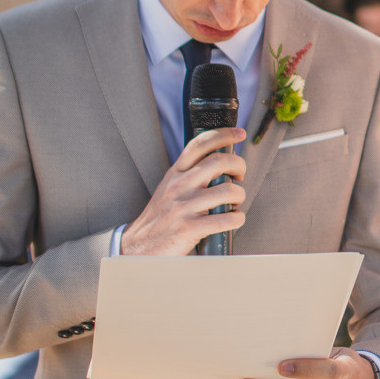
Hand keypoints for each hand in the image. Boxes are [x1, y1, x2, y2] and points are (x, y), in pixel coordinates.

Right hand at [121, 128, 248, 255]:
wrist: (139, 245)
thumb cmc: (162, 216)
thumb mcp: (171, 187)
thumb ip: (191, 174)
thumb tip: (222, 163)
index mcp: (176, 173)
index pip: (200, 145)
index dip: (223, 135)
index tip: (239, 133)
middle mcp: (180, 186)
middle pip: (218, 162)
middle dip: (239, 166)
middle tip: (240, 177)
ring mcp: (184, 206)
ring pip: (227, 191)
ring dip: (240, 196)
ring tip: (235, 203)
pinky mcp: (189, 228)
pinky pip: (226, 219)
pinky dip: (237, 219)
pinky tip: (234, 219)